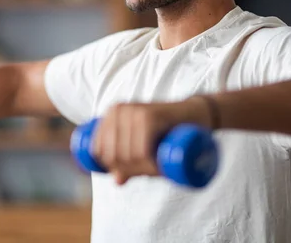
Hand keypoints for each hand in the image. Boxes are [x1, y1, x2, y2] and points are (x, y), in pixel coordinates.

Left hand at [91, 97, 212, 184]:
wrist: (194, 114)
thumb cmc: (167, 132)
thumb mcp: (144, 147)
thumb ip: (129, 163)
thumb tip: (117, 180)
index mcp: (110, 114)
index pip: (97, 149)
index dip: (110, 166)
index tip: (128, 170)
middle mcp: (118, 110)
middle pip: (113, 154)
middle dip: (129, 169)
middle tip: (147, 169)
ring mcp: (133, 111)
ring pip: (127, 154)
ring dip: (142, 168)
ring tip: (156, 165)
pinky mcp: (150, 115)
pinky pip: (141, 150)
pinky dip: (149, 163)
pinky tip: (156, 163)